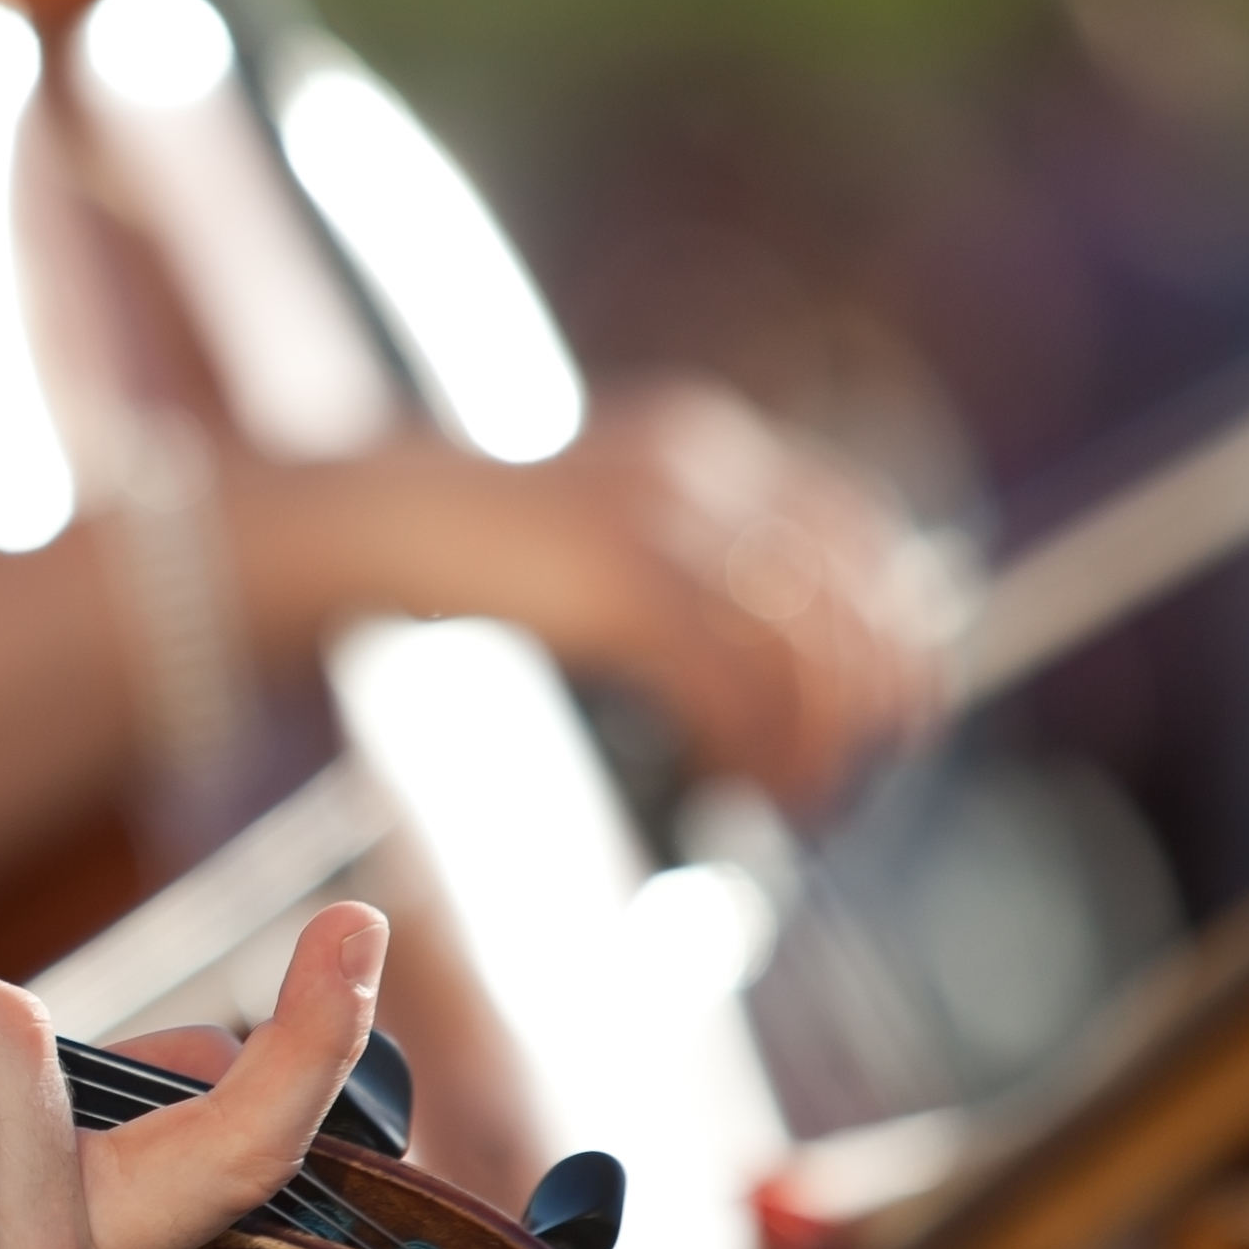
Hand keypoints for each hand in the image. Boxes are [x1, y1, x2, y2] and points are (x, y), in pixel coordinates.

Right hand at [256, 383, 949, 806]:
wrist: (355, 521)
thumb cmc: (458, 553)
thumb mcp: (585, 532)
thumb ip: (666, 563)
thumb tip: (751, 672)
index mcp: (703, 445)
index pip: (858, 536)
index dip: (893, 631)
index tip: (882, 714)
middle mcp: (705, 467)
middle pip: (855, 598)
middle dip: (868, 707)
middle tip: (840, 785)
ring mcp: (667, 517)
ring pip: (808, 651)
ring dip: (816, 746)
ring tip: (786, 803)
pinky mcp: (627, 579)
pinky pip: (735, 684)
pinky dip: (754, 751)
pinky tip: (734, 788)